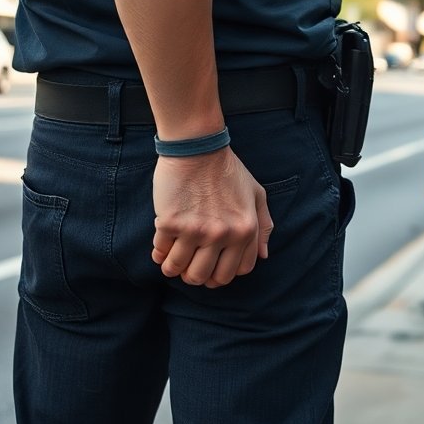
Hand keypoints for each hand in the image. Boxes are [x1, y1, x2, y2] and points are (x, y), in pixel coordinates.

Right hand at [151, 147, 272, 287]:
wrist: (197, 146)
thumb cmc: (227, 169)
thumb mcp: (256, 194)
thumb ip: (264, 226)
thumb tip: (263, 256)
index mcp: (246, 230)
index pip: (235, 272)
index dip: (221, 274)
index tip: (211, 267)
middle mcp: (223, 234)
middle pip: (205, 277)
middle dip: (196, 276)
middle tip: (189, 266)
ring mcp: (196, 230)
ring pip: (180, 270)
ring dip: (174, 269)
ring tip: (172, 260)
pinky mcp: (170, 223)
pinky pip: (160, 253)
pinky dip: (159, 254)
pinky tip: (161, 247)